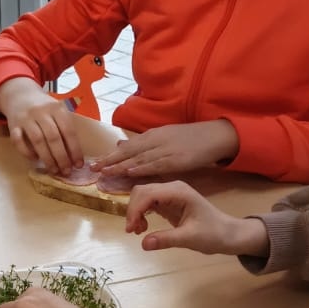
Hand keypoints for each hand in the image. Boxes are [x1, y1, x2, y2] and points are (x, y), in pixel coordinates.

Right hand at [0, 79, 85, 174]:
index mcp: (57, 108)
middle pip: (53, 138)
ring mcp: (26, 118)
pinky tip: (35, 159)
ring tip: (54, 170)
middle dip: (61, 157)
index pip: (68, 131)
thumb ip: (66, 126)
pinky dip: (26, 152)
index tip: (78, 164)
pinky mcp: (13, 125)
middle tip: (66, 171)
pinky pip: (18, 141)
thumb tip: (75, 155)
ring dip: (47, 158)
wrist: (19, 95)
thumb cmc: (43, 108)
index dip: (74, 150)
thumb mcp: (58, 110)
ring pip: (37, 141)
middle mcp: (41, 112)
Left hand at [90, 120, 239, 177]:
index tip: (94, 163)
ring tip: (105, 172)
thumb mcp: (163, 137)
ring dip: (121, 165)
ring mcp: (167, 150)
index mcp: (152, 135)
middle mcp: (156, 141)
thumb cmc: (190, 139)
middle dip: (110, 160)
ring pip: (140, 158)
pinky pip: (157, 164)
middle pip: (129, 152)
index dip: (110, 156)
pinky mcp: (178, 159)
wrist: (216, 136)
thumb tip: (119, 146)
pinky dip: (143, 168)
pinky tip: (131, 171)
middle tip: (93, 168)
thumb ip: (141, 143)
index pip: (127, 147)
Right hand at [125, 181, 269, 257]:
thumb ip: (166, 240)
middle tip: (133, 231)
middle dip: (133, 210)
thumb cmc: (213, 234)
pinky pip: (148, 203)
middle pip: (142, 191)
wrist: (228, 234)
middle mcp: (172, 188)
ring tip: (138, 231)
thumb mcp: (190, 239)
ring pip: (142, 196)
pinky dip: (141, 213)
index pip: (147, 194)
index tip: (131, 229)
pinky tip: (144, 228)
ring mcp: (170, 194)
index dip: (135, 210)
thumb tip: (143, 244)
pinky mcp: (168, 202)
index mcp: (178, 192)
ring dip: (135, 212)